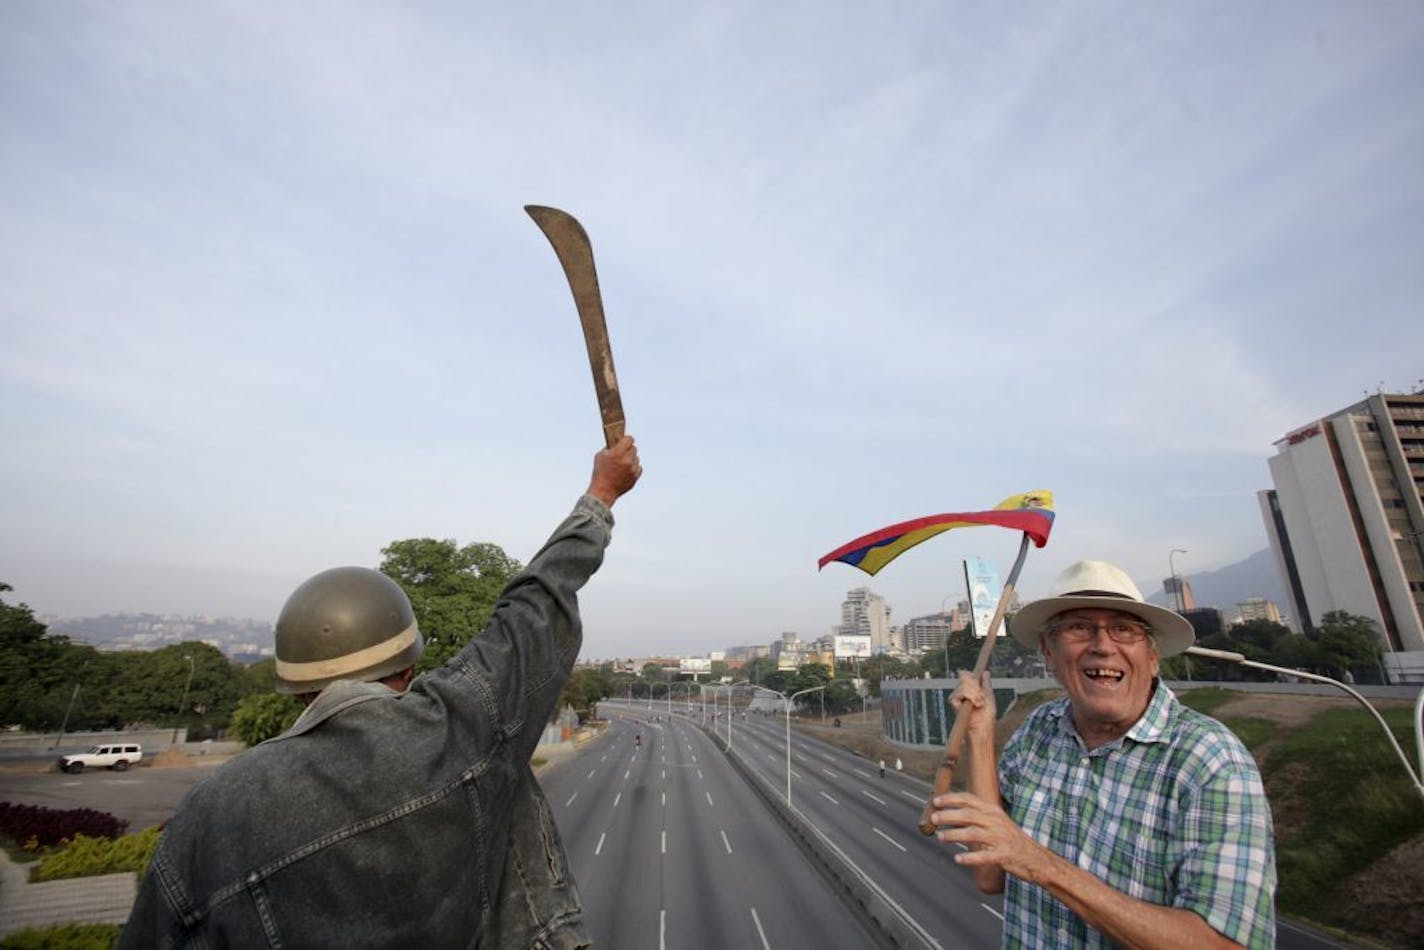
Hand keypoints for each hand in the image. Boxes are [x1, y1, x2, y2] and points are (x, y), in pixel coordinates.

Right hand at [588, 435, 641, 506]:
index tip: (624, 441)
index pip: (629, 439)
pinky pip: (638, 467)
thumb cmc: (600, 472)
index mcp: (618, 453)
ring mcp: (632, 469)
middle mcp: (627, 460)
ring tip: (623, 463)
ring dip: (631, 459)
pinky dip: (633, 468)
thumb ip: (609, 447)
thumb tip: (616, 442)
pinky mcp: (635, 476)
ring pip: (636, 458)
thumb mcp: (600, 456)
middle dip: (628, 449)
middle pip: (634, 448)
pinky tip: (626, 470)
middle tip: (622, 452)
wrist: (603, 491)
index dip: (626, 439)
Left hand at [930, 791, 1046, 881]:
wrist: (1036, 858)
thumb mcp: (997, 822)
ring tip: (940, 837)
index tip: (936, 800)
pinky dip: (969, 857)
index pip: (970, 800)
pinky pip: (984, 856)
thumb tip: (950, 814)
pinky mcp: (1003, 855)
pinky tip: (957, 859)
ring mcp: (1000, 838)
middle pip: (968, 815)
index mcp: (993, 811)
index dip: (951, 799)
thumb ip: (977, 817)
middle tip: (934, 818)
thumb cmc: (1011, 839)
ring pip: (973, 834)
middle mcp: (996, 822)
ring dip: (954, 835)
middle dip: (949, 815)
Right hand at [949, 670, 995, 745]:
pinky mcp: (954, 701)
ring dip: (975, 694)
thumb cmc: (987, 715)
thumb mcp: (989, 696)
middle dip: (976, 687)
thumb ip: (986, 684)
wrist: (983, 726)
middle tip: (982, 699)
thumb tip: (986, 672)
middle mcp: (962, 691)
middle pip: (964, 676)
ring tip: (979, 704)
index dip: (973, 677)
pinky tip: (975, 704)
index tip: (981, 686)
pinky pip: (960, 692)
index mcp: (970, 689)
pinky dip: (970, 696)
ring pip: (963, 684)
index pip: (966, 674)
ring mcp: (957, 696)